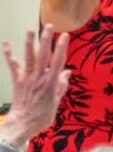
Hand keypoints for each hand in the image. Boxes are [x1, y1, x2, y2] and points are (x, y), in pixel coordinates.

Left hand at [2, 26, 70, 147]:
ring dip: (29, 43)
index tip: (64, 36)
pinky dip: (9, 54)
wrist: (22, 124)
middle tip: (49, 27)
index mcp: (51, 83)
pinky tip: (7, 44)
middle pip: (43, 56)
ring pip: (29, 57)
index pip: (58, 61)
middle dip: (46, 40)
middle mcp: (39, 78)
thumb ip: (61, 86)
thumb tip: (66, 72)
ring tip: (30, 30)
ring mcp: (27, 78)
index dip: (61, 48)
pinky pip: (13, 66)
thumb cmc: (42, 116)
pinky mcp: (17, 81)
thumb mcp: (56, 102)